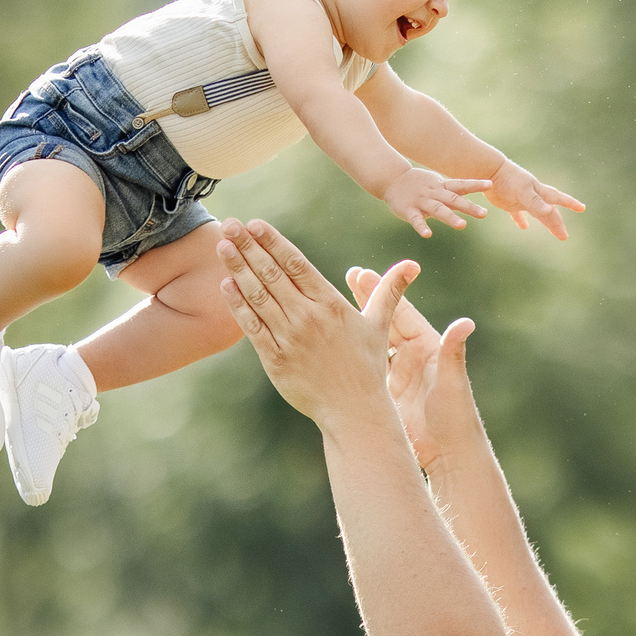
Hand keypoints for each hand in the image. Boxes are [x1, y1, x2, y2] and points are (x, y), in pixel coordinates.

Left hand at [216, 218, 416, 428]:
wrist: (354, 411)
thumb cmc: (368, 366)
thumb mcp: (379, 325)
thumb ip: (389, 291)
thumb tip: (413, 264)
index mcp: (330, 304)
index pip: (296, 264)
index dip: (274, 242)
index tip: (256, 224)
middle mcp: (308, 318)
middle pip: (272, 275)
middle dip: (248, 247)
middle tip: (230, 225)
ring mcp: (289, 339)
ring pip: (258, 296)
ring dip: (238, 269)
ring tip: (222, 246)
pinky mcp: (275, 360)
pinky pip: (252, 327)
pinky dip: (238, 305)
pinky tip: (225, 285)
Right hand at [349, 266, 481, 473]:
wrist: (448, 454)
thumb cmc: (456, 418)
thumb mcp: (452, 384)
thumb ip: (453, 352)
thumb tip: (465, 323)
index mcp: (427, 347)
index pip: (400, 314)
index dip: (382, 293)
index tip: (360, 274)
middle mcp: (411, 356)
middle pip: (383, 322)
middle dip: (365, 301)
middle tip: (344, 277)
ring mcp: (396, 374)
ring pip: (372, 343)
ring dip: (354, 325)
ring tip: (331, 306)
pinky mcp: (386, 393)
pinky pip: (366, 368)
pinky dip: (351, 355)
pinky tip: (331, 345)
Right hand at [383, 166, 493, 237]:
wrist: (391, 178)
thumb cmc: (417, 183)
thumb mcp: (436, 184)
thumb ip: (450, 193)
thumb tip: (468, 201)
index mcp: (442, 187)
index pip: (461, 185)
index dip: (475, 184)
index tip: (490, 184)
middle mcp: (434, 193)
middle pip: (454, 200)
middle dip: (469, 207)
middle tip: (484, 213)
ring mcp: (422, 202)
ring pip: (438, 209)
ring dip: (450, 218)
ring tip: (462, 225)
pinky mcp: (409, 210)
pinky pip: (416, 220)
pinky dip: (422, 227)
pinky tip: (428, 235)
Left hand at [482, 158, 585, 239]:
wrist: (490, 171)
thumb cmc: (508, 180)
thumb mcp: (523, 192)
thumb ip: (536, 203)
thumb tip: (550, 212)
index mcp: (539, 192)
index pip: (558, 199)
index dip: (570, 203)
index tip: (582, 208)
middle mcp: (533, 196)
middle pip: (549, 211)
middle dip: (557, 223)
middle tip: (564, 236)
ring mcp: (522, 199)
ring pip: (538, 213)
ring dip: (545, 222)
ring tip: (553, 232)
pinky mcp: (509, 203)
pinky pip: (517, 214)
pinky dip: (521, 220)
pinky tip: (523, 227)